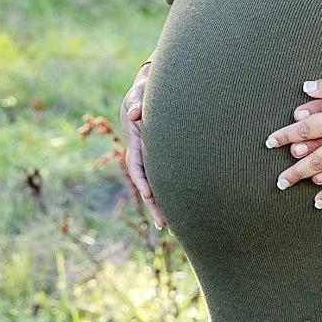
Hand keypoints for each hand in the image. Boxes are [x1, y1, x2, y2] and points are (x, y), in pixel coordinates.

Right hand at [118, 63, 164, 228]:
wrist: (151, 92)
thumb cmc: (144, 91)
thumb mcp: (138, 93)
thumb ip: (137, 101)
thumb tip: (136, 113)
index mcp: (135, 142)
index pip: (136, 164)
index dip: (141, 179)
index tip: (148, 193)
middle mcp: (144, 155)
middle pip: (147, 184)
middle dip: (154, 204)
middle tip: (163, 224)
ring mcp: (154, 158)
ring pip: (159, 186)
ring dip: (165, 206)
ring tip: (175, 229)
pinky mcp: (165, 158)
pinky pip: (169, 178)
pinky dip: (175, 193)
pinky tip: (186, 209)